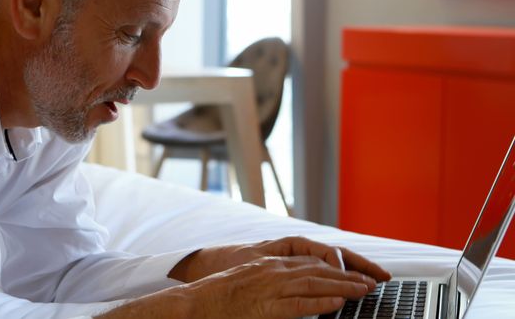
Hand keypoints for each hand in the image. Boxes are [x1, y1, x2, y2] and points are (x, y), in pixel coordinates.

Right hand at [169, 236, 390, 289]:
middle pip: (319, 270)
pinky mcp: (265, 307)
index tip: (357, 273)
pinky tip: (337, 305)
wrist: (197, 302)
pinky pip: (298, 305)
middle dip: (347, 275)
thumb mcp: (252, 279)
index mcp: (272, 264)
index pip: (312, 262)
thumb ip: (274, 280)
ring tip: (363, 291)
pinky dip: (319, 304)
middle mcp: (274, 271)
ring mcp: (270, 288)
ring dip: (342, 287)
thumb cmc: (222, 294)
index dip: (337, 268)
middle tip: (371, 281)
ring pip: (314, 284)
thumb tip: (298, 287)